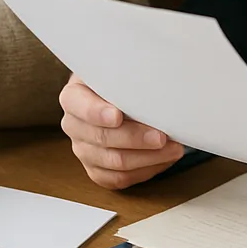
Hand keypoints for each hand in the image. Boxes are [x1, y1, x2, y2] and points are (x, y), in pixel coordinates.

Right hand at [59, 74, 184, 187]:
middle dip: (136, 138)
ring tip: (173, 148)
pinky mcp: (96, 169)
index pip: (79, 106)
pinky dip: (145, 171)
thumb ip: (125, 72)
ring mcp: (83, 150)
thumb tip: (154, 73)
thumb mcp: (116, 68)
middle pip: (102, 138)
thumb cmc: (118, 81)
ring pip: (114, 163)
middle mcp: (74, 125)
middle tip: (162, 136)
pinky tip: (162, 159)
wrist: (115, 96)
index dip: (97, 113)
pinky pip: (119, 179)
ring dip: (148, 157)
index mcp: (73, 96)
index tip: (118, 116)